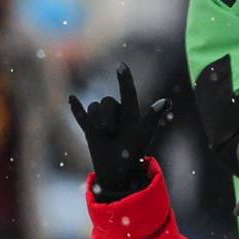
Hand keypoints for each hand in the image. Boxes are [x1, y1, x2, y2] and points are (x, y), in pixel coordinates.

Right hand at [68, 65, 173, 199]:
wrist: (119, 174)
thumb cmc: (134, 155)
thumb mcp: (144, 135)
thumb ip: (152, 118)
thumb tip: (167, 101)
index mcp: (131, 113)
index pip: (127, 92)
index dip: (124, 78)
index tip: (121, 65)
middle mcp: (117, 114)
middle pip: (107, 101)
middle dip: (106, 115)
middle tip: (110, 132)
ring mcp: (102, 122)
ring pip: (94, 107)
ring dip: (96, 119)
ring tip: (103, 134)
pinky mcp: (90, 130)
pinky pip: (82, 116)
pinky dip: (76, 108)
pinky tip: (71, 98)